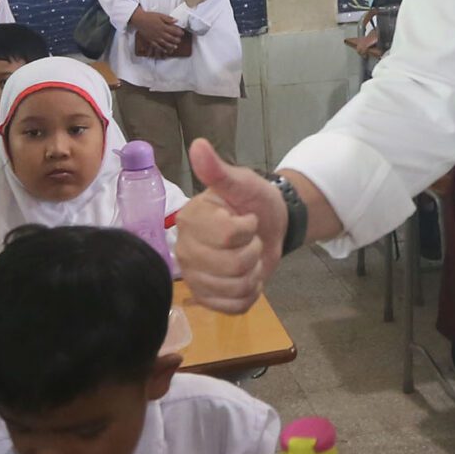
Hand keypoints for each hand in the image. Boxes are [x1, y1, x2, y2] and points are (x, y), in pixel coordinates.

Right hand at [130, 10, 185, 56]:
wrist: (139, 20)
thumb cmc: (149, 16)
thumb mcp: (160, 15)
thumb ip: (168, 18)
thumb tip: (176, 20)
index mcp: (163, 26)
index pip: (174, 31)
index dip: (179, 33)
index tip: (182, 33)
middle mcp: (160, 33)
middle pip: (171, 38)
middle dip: (176, 40)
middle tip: (179, 40)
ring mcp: (155, 38)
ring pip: (165, 43)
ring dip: (171, 46)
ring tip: (175, 47)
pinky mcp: (151, 40)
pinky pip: (157, 46)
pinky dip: (162, 49)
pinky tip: (165, 50)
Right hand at [174, 143, 282, 312]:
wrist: (270, 225)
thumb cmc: (253, 201)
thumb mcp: (242, 182)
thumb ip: (219, 171)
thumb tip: (198, 145)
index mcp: (189, 219)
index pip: (227, 236)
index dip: (247, 228)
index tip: (246, 217)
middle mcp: (184, 249)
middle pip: (233, 266)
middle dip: (253, 251)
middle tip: (250, 239)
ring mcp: (194, 277)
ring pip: (235, 289)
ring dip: (254, 274)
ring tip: (249, 257)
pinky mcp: (207, 298)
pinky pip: (235, 308)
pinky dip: (250, 294)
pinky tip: (247, 277)